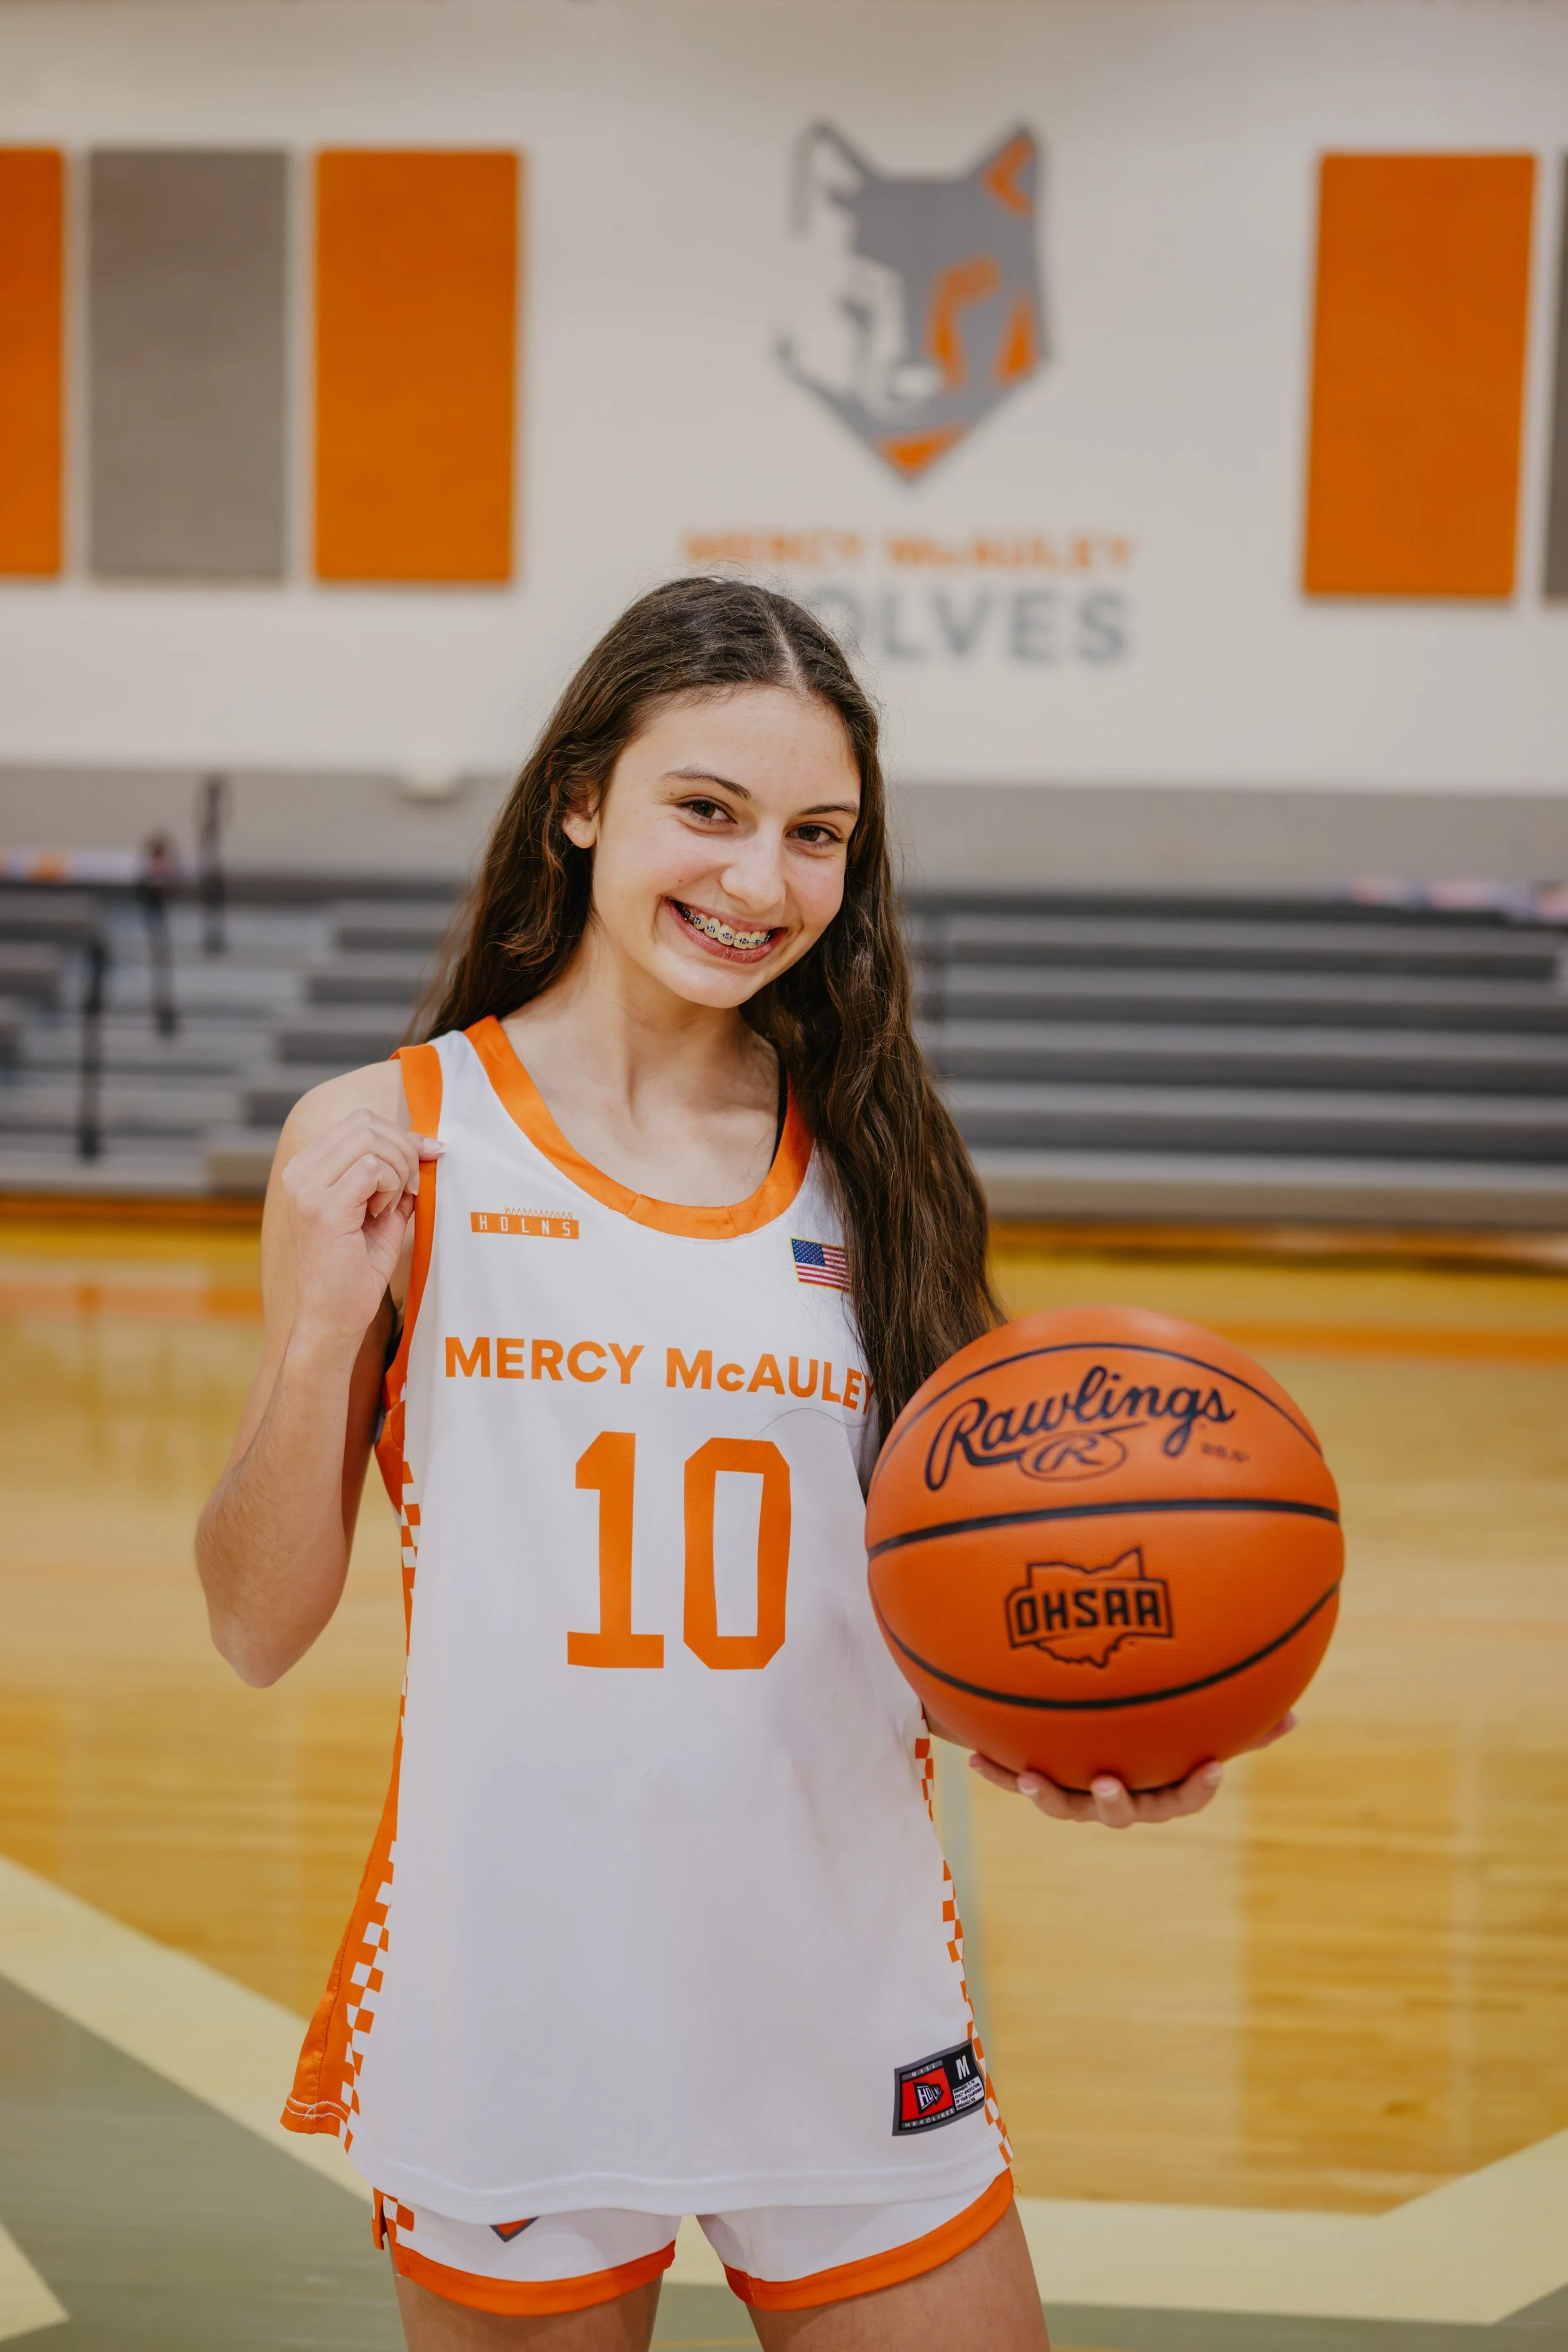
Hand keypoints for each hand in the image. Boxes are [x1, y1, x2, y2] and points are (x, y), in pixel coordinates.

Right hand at [278, 1110, 441, 1352]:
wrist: (333, 1318)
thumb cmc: (355, 1271)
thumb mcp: (382, 1214)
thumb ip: (397, 1180)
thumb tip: (429, 1147)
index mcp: (307, 1168)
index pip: (359, 1122)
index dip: (400, 1135)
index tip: (427, 1157)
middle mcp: (299, 1172)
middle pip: (365, 1123)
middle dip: (403, 1149)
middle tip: (408, 1189)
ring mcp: (306, 1189)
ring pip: (369, 1141)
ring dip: (397, 1170)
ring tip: (391, 1205)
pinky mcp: (322, 1209)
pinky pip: (372, 1169)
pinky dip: (391, 1187)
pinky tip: (382, 1214)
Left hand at [968, 1711, 1296, 1827]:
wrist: (1080, 1731)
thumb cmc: (1150, 1729)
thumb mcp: (1190, 1721)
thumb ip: (1237, 1724)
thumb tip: (1294, 1715)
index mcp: (1159, 1785)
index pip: (1185, 1797)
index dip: (1198, 1785)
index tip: (1211, 1765)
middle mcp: (1119, 1796)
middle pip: (1122, 1812)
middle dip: (1115, 1801)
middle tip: (1109, 1783)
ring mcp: (1079, 1792)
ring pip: (1065, 1804)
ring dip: (1048, 1794)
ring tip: (1032, 1776)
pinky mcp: (1041, 1780)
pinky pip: (1019, 1778)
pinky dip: (1000, 1772)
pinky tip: (977, 1760)